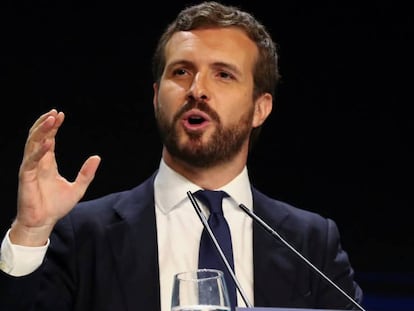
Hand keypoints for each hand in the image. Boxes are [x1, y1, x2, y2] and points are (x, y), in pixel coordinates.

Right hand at [10, 109, 100, 245]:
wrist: (44, 222)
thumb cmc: (56, 206)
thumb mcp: (78, 188)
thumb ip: (86, 173)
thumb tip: (97, 157)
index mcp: (47, 163)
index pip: (49, 139)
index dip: (53, 127)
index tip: (60, 114)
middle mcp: (37, 162)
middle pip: (38, 137)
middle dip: (46, 123)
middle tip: (55, 112)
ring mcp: (30, 168)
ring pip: (32, 144)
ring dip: (41, 130)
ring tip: (50, 119)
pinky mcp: (26, 177)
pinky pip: (31, 160)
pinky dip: (39, 150)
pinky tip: (49, 141)